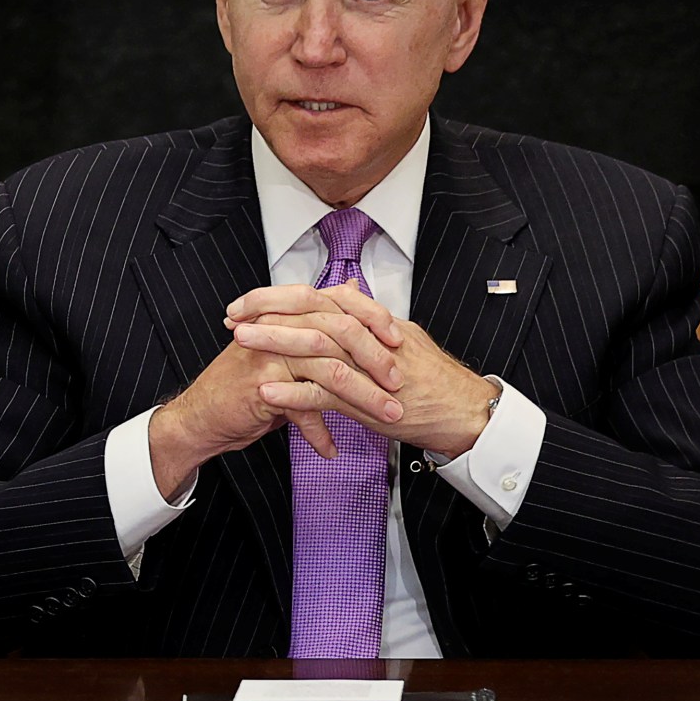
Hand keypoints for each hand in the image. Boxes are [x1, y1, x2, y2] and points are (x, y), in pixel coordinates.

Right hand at [148, 317, 403, 500]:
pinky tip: (331, 449)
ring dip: (363, 398)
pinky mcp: (261, 386)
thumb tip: (354, 295)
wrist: (202, 415)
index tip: (400, 339)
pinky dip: (320, 432)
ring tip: (387, 416)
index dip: (372, 318)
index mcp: (289, 313)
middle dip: (376, 359)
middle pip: (340, 334)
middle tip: (400, 383)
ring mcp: (270, 354)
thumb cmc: (247, 383)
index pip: (339, 304)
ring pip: (330, 371)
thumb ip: (319, 325)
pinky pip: (302, 408)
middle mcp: (280, 327)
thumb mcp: (287, 347)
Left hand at [227, 283, 496, 458]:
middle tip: (235, 314)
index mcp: (376, 320)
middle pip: (313, 311)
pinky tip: (266, 389)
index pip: (322, 295)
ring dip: (274, 342)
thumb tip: (347, 289)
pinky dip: (293, 391)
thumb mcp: (402, 337)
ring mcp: (370, 367)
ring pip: (315, 345)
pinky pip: (325, 393)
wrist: (464, 411)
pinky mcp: (370, 400)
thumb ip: (370, 315)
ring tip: (242, 340)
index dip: (284, 296)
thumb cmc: (434, 381)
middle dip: (269, 310)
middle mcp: (371, 336)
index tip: (252, 301)